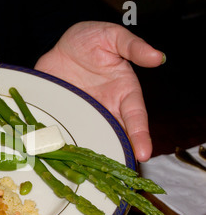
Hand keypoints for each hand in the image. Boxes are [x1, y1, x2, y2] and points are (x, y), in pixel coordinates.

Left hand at [35, 21, 164, 161]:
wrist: (62, 45)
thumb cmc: (92, 40)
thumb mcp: (113, 37)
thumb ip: (132, 47)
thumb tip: (157, 56)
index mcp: (123, 93)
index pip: (135, 117)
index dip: (140, 135)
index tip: (143, 154)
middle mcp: (104, 109)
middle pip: (114, 135)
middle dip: (117, 154)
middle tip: (117, 177)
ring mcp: (82, 114)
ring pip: (89, 138)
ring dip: (89, 156)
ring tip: (89, 175)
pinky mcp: (62, 115)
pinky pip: (62, 131)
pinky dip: (60, 144)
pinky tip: (57, 156)